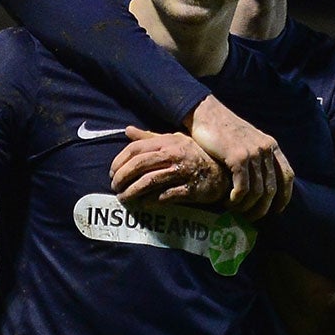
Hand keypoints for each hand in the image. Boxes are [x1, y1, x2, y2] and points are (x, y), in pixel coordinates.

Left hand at [110, 128, 228, 207]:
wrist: (223, 173)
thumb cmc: (195, 155)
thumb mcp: (174, 140)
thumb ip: (150, 137)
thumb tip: (128, 130)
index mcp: (167, 141)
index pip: (136, 149)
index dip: (120, 161)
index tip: (112, 172)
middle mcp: (173, 155)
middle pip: (139, 165)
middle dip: (123, 177)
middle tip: (115, 187)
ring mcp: (182, 172)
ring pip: (149, 181)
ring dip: (133, 192)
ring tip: (124, 198)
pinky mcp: (190, 189)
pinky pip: (165, 196)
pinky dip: (151, 201)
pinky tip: (143, 204)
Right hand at [188, 95, 294, 216]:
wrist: (206, 112)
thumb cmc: (223, 130)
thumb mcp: (248, 140)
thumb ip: (258, 157)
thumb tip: (261, 183)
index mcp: (272, 145)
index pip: (287, 176)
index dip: (285, 196)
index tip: (277, 210)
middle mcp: (266, 149)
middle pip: (272, 189)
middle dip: (262, 208)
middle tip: (251, 217)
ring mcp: (253, 153)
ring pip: (257, 191)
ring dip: (246, 206)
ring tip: (235, 210)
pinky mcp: (237, 157)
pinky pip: (242, 187)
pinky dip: (237, 199)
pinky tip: (229, 202)